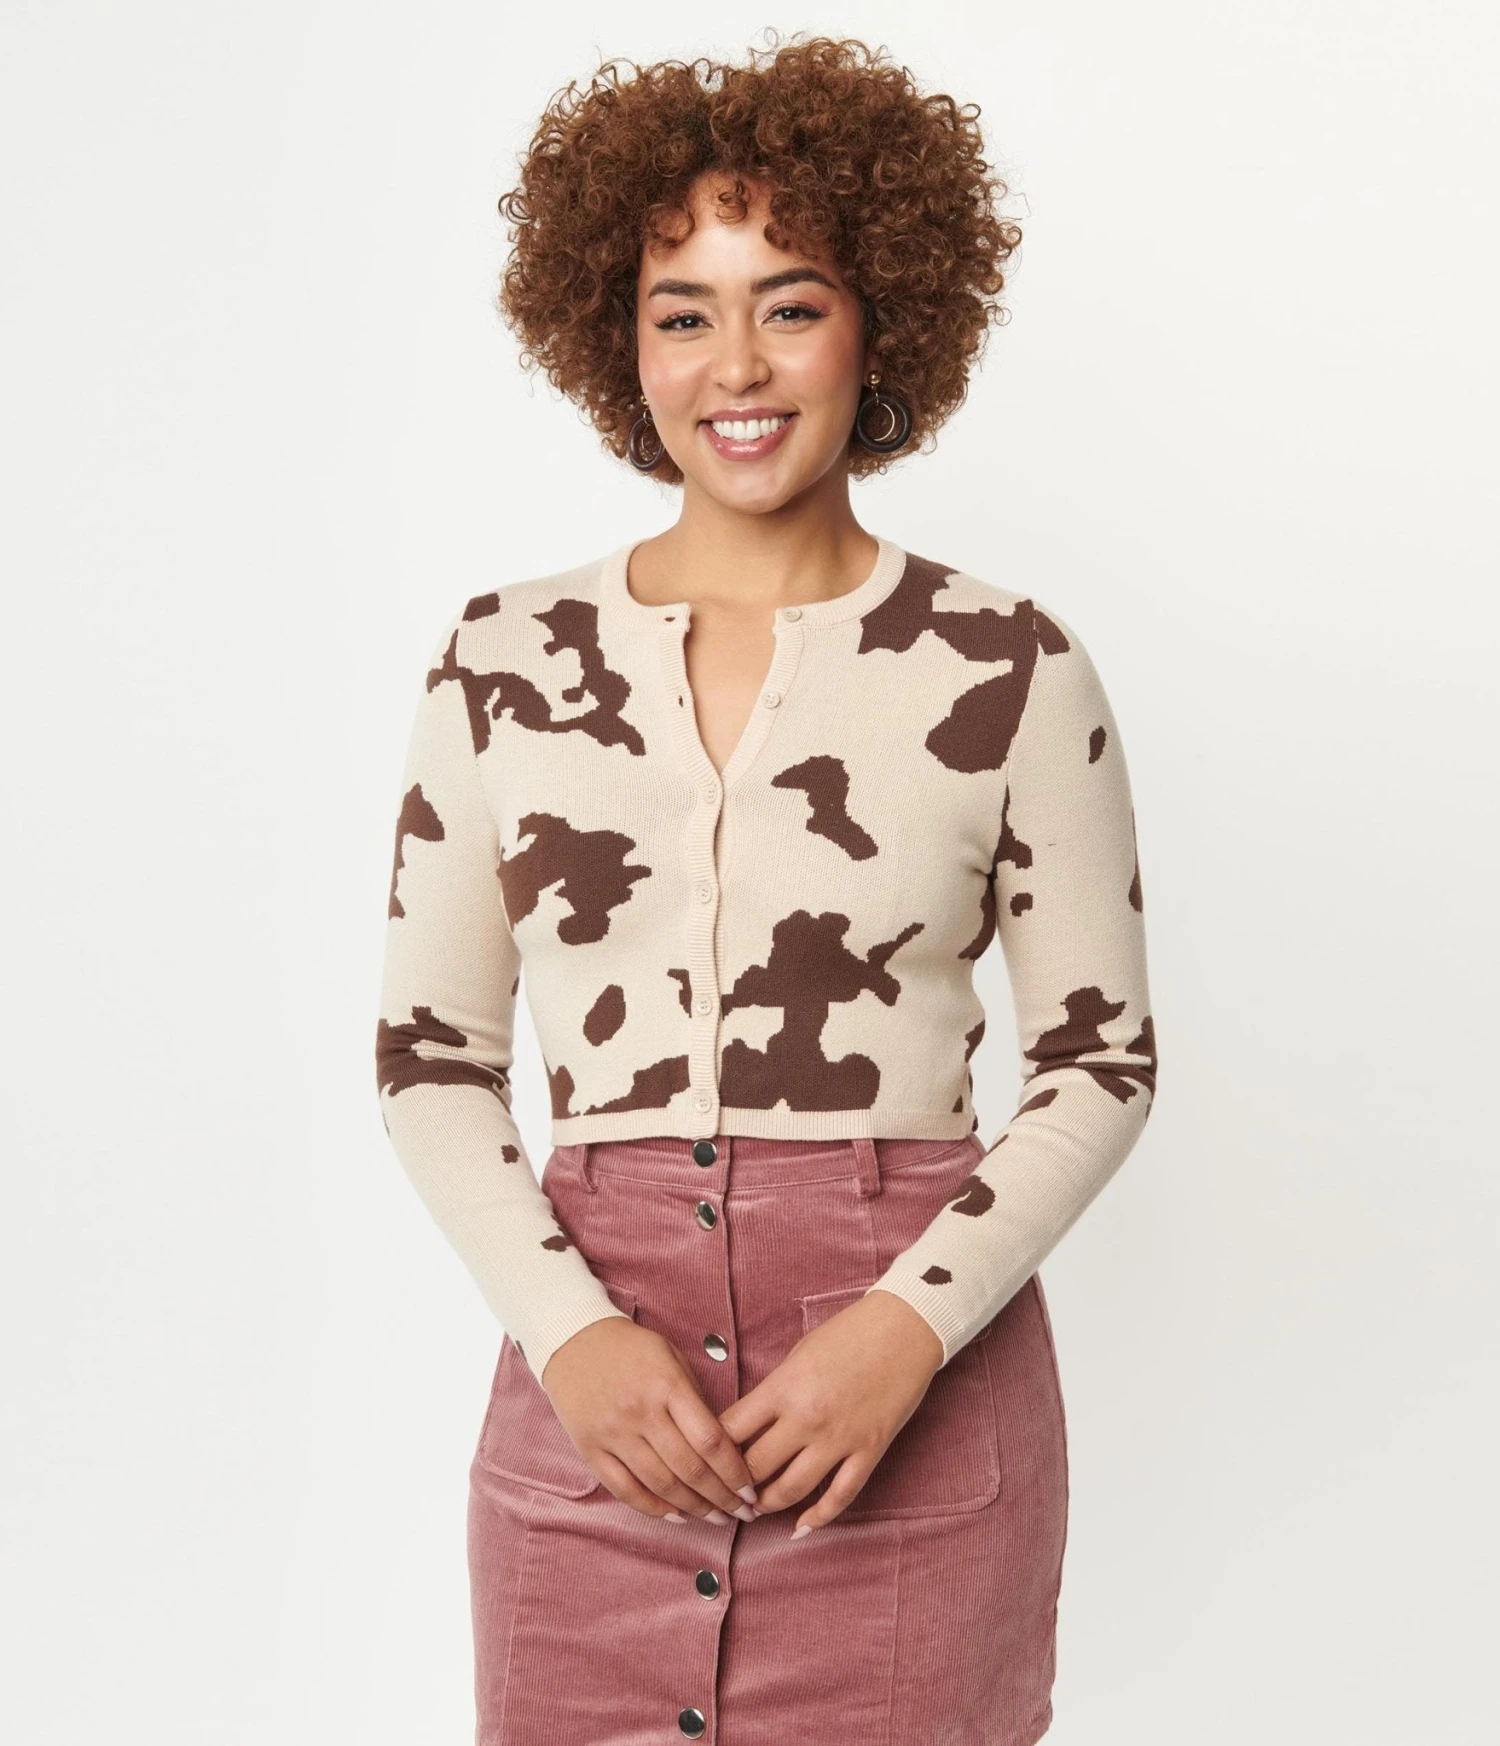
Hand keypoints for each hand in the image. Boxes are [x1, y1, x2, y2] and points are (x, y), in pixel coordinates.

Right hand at [541, 1317, 759, 1523]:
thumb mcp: (672, 1358)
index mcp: (666, 1385)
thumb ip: (695, 1400)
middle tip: (743, 1512)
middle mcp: (640, 1413)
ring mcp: (613, 1434)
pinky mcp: (591, 1450)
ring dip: (694, 1508)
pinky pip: (625, 1490)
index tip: (751, 1488)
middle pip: (689, 1469)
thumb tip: (722, 1446)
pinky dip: (653, 1508)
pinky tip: (677, 1515)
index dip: (735, 1471)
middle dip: (722, 1497)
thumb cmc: (631, 1349)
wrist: (573, 1340)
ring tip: (717, 1518)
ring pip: (660, 1485)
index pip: (710, 1440)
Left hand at [716, 1288, 944, 1534]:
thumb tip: (750, 1425)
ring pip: (791, 1490)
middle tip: (726, 1493)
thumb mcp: (798, 1355)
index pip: (730, 1431)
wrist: (903, 1329)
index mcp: (783, 1388)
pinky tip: (800, 1528)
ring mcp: (839, 1439)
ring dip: (767, 1505)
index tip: (705, 1460)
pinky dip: (817, 1519)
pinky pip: (839, 1496)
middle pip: (754, 1468)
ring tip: (755, 1509)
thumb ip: (774, 1392)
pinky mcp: (868, 1451)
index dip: (711, 1451)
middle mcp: (806, 1419)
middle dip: (735, 1486)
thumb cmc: (848, 1333)